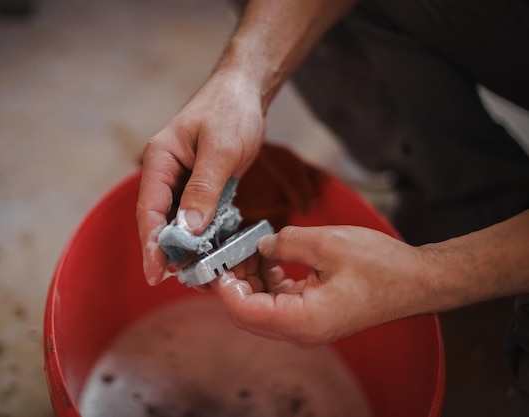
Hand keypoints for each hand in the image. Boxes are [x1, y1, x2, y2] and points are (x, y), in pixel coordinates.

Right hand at [137, 71, 264, 285]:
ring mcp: (180, 178)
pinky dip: (201, 233)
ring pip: (176, 219)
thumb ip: (204, 188)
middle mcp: (165, 171)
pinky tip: (209, 252)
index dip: (151, 244)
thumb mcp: (221, 149)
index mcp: (160, 159)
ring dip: (184, 246)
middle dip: (167, 251)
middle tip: (180, 281)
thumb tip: (189, 229)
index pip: (149, 208)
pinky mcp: (198, 183)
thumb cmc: (231, 111)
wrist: (245, 91)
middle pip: (158, 218)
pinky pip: (194, 213)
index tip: (156, 274)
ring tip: (195, 274)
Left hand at [210, 225, 431, 346]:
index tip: (216, 261)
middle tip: (228, 250)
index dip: (225, 287)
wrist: (417, 281)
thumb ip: (286, 243)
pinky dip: (268, 280)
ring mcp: (306, 324)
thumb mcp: (328, 243)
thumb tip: (261, 245)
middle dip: (234, 281)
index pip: (245, 312)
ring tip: (248, 248)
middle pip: (248, 312)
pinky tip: (269, 256)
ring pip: (261, 306)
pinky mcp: (312, 314)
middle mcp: (301, 330)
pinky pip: (278, 301)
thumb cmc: (381, 266)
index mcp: (303, 320)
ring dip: (250, 278)